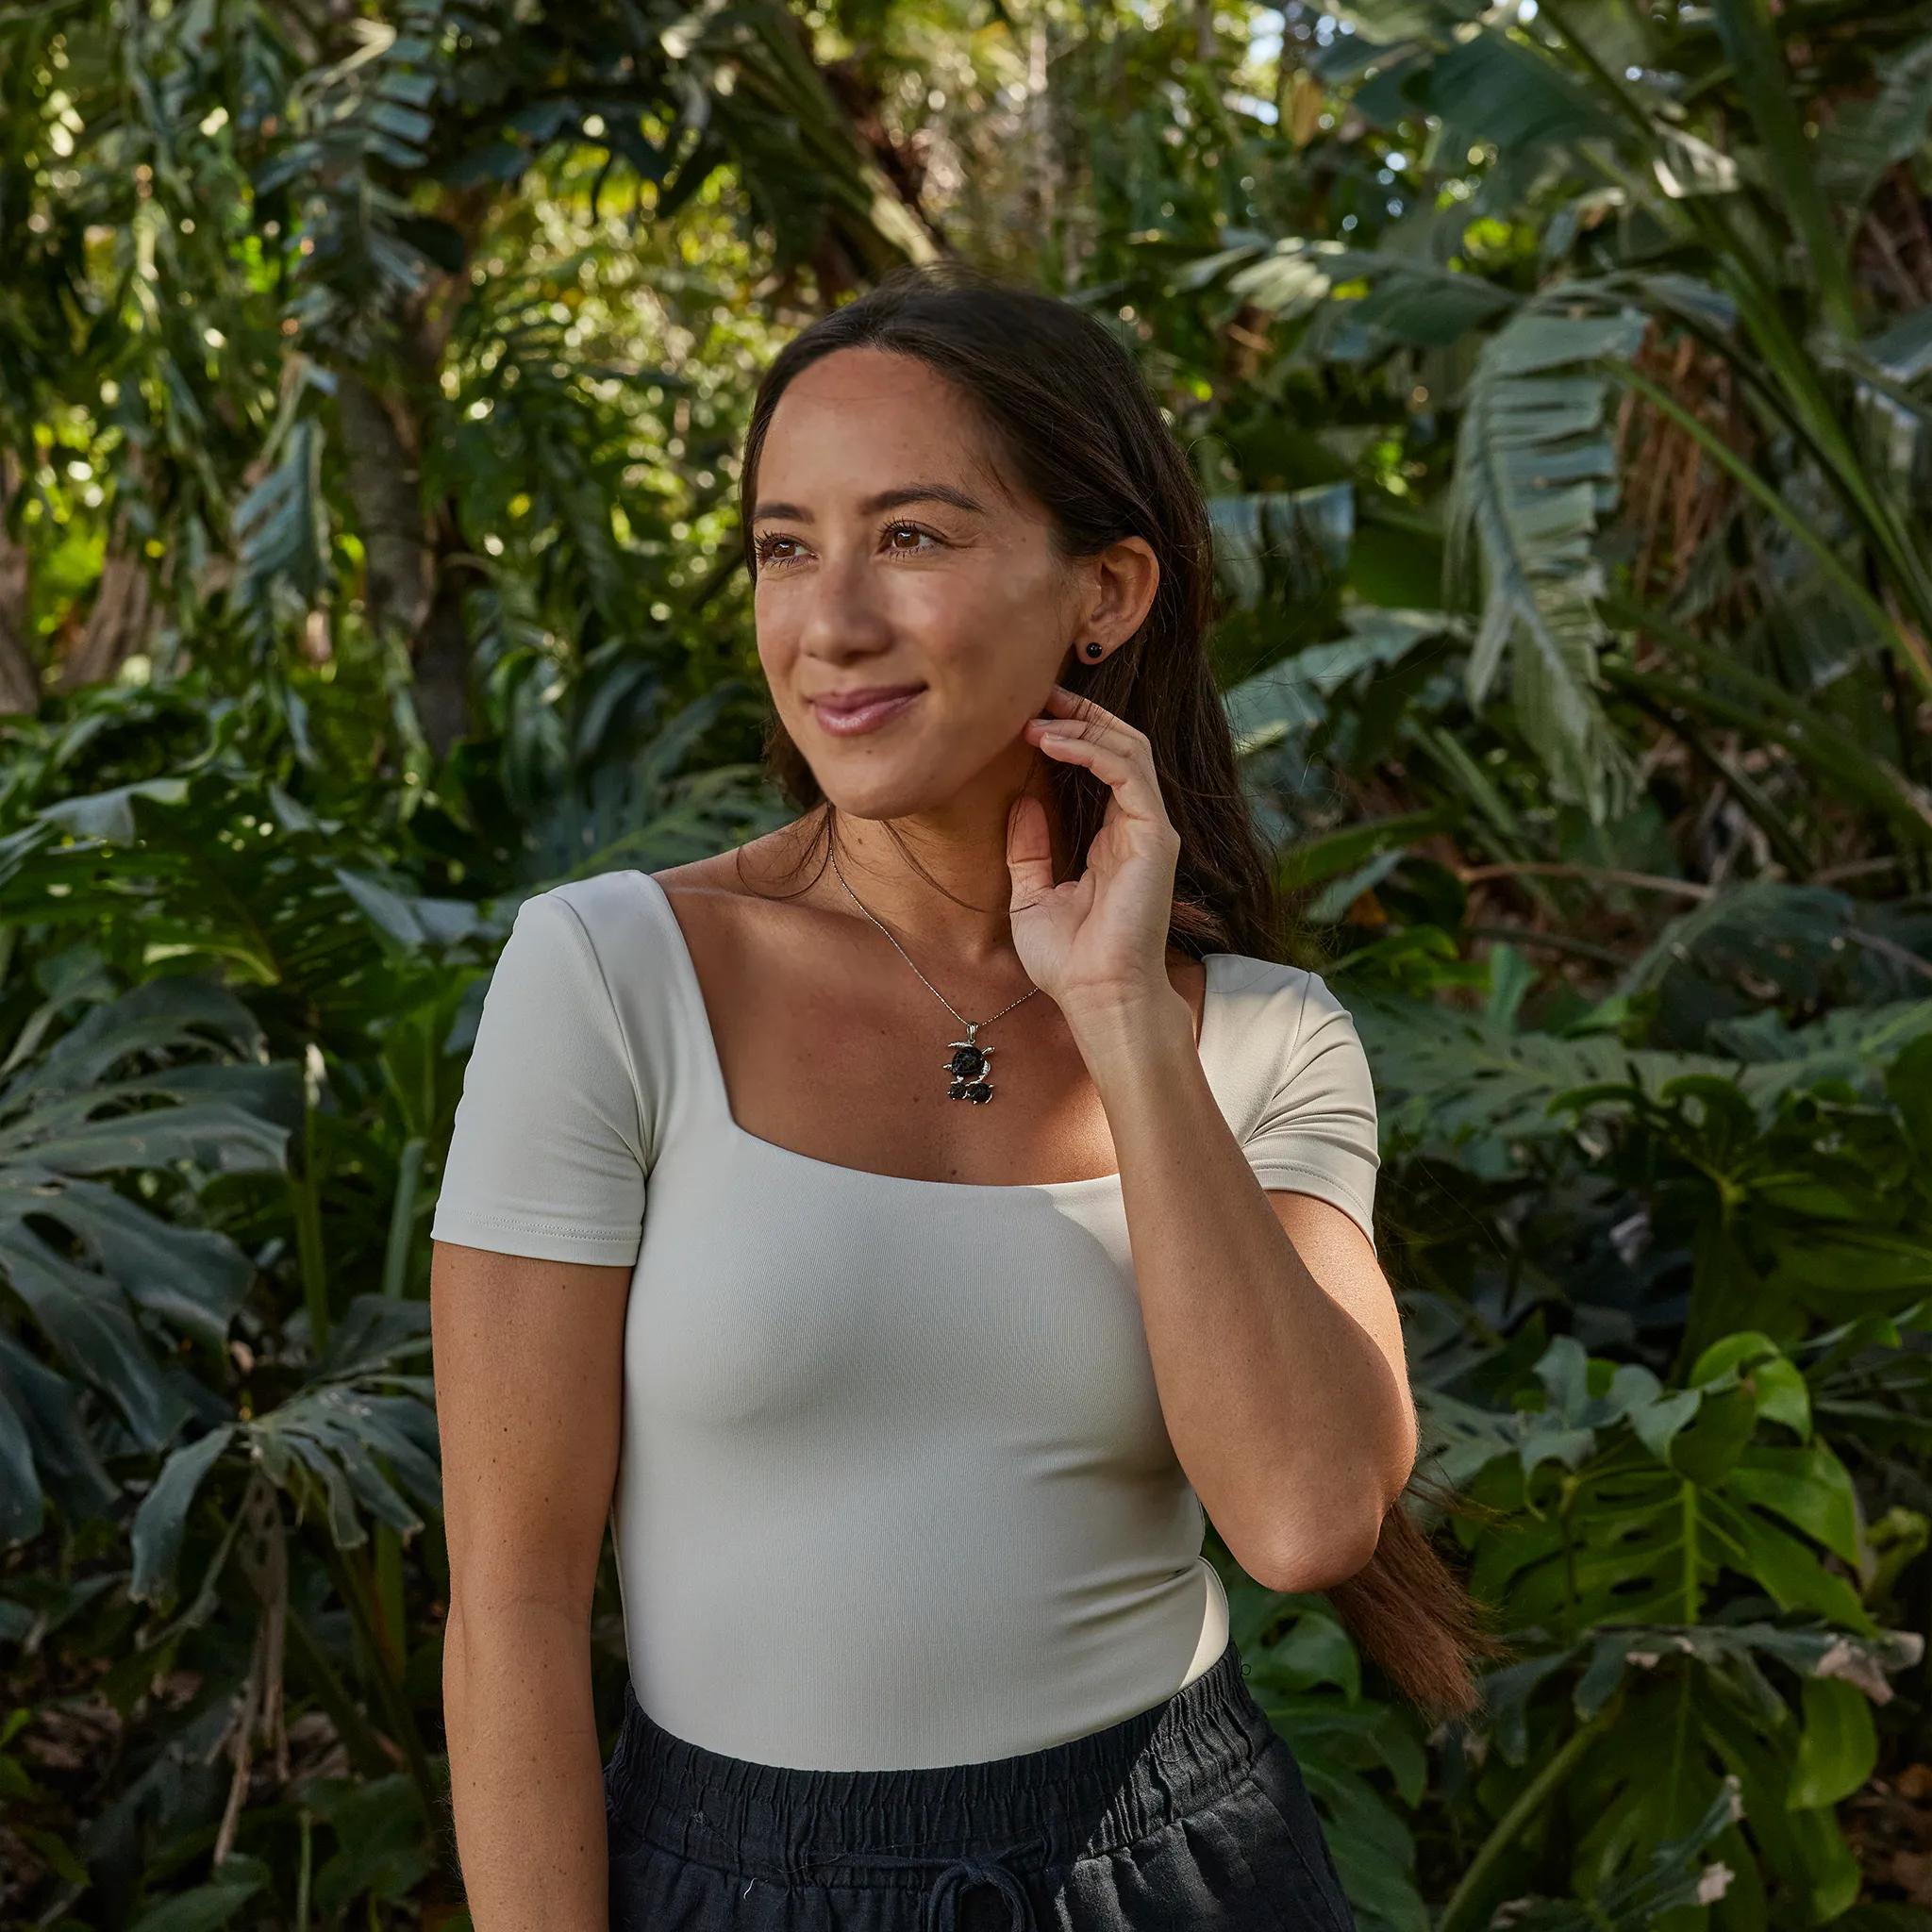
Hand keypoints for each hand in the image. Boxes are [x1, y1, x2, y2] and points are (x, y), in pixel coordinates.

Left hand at [1008, 685, 1184, 1034]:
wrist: (1096, 997)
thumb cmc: (1069, 961)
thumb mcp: (1032, 895)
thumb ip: (1029, 848)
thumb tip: (1024, 801)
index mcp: (1112, 840)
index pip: (1103, 766)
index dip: (1072, 733)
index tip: (1029, 717)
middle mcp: (1136, 828)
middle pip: (1121, 745)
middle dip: (1081, 714)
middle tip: (1037, 695)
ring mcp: (1149, 830)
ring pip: (1130, 748)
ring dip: (1083, 725)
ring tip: (1037, 717)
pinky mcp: (1153, 836)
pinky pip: (1127, 772)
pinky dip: (1090, 749)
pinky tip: (1053, 743)